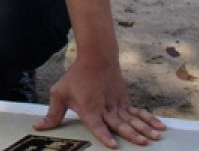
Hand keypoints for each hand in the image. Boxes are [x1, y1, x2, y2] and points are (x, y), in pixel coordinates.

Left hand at [35, 57, 164, 147]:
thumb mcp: (59, 93)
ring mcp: (117, 104)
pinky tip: (160, 126)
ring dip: (144, 129)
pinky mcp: (125, 101)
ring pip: (132, 118)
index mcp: (89, 108)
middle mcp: (105, 108)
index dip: (105, 135)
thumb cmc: (75, 78)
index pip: (97, 125)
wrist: (96, 58)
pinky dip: (149, 119)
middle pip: (120, 123)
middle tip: (141, 142)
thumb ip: (52, 114)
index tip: (113, 145)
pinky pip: (138, 112)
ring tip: (154, 138)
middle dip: (131, 134)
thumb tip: (38, 128)